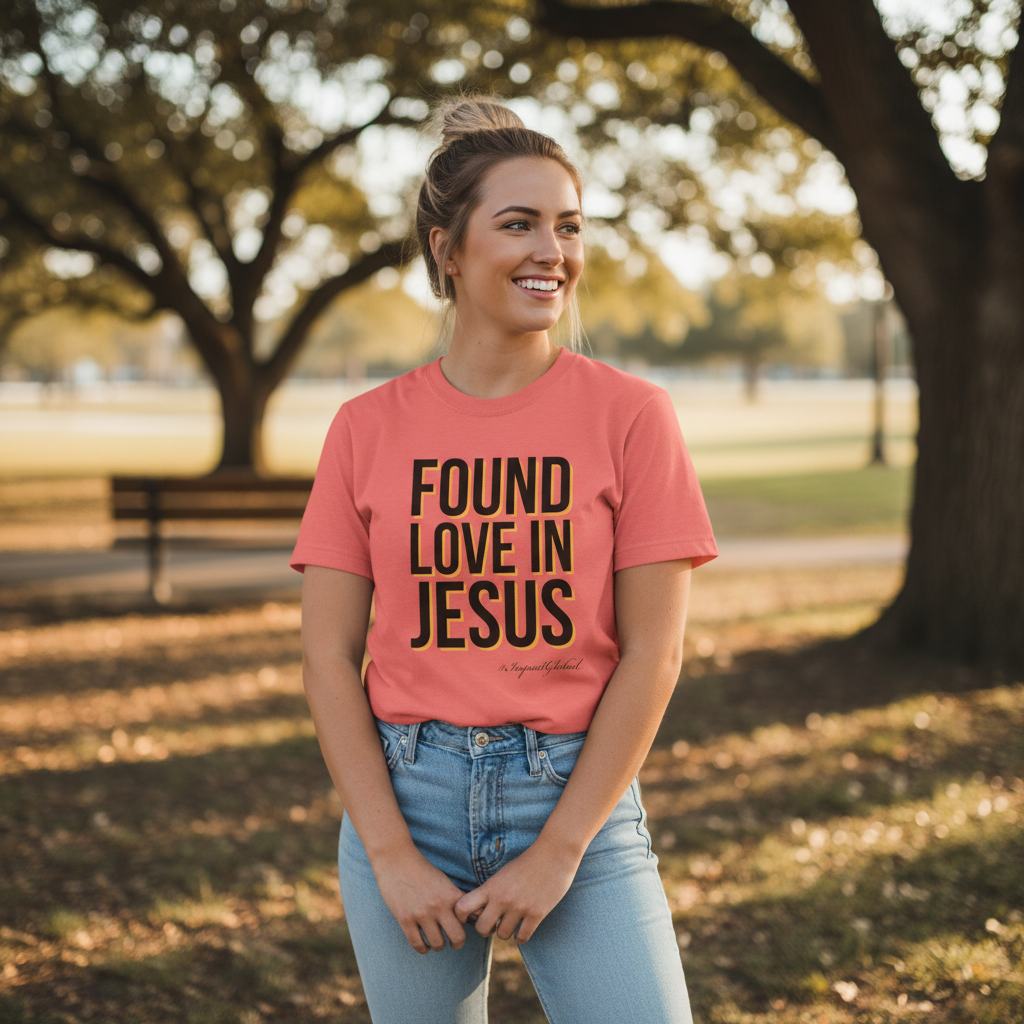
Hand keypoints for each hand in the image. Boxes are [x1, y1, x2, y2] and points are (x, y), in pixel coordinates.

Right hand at [372, 845, 467, 953]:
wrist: (396, 860)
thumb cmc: (422, 870)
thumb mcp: (443, 881)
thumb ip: (455, 898)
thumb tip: (471, 915)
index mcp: (451, 894)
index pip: (471, 917)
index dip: (471, 924)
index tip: (467, 926)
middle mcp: (439, 905)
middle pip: (458, 937)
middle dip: (458, 943)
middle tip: (455, 943)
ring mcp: (421, 914)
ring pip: (438, 944)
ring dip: (438, 945)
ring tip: (437, 942)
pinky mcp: (405, 920)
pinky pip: (418, 944)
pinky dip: (423, 949)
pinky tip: (424, 945)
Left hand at [453, 838, 580, 943]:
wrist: (554, 854)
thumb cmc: (527, 862)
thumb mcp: (503, 873)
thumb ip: (491, 890)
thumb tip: (479, 910)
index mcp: (491, 887)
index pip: (462, 907)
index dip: (461, 916)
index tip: (471, 916)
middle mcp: (502, 899)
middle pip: (481, 929)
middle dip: (486, 929)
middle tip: (493, 924)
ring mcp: (519, 908)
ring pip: (502, 935)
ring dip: (506, 931)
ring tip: (511, 922)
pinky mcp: (536, 914)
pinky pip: (522, 938)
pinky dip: (521, 936)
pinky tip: (524, 927)